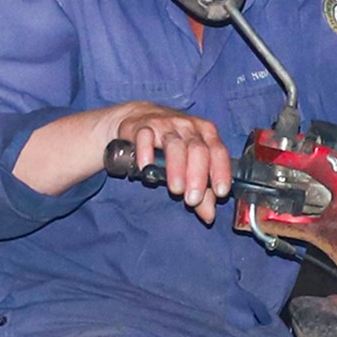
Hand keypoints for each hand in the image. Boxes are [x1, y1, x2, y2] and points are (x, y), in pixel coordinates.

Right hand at [15, 101, 230, 222]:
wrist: (119, 129)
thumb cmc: (153, 151)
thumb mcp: (174, 173)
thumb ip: (194, 192)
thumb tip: (211, 217)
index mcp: (197, 131)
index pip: (215, 146)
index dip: (217, 168)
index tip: (216, 192)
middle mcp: (180, 122)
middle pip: (196, 143)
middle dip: (195, 173)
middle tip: (189, 199)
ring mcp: (157, 119)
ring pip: (173, 138)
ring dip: (173, 165)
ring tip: (168, 189)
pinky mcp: (133, 121)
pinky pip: (142, 131)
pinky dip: (145, 148)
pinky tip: (142, 168)